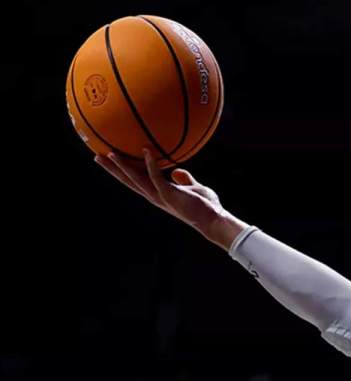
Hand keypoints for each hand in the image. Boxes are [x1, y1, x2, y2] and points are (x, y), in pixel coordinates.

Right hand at [95, 149, 240, 247]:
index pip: (136, 180)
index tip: (110, 161)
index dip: (122, 171)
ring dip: (123, 167)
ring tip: (109, 153)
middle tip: (96, 156)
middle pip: (128, 181)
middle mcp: (155, 196)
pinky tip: (147, 151)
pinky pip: (157, 177)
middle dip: (112, 169)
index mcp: (158, 194)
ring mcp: (161, 196)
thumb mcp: (194, 189)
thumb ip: (184, 180)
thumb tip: (176, 170)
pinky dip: (151, 165)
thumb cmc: (206, 206)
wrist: (215, 221)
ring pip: (136, 180)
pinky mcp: (170, 195)